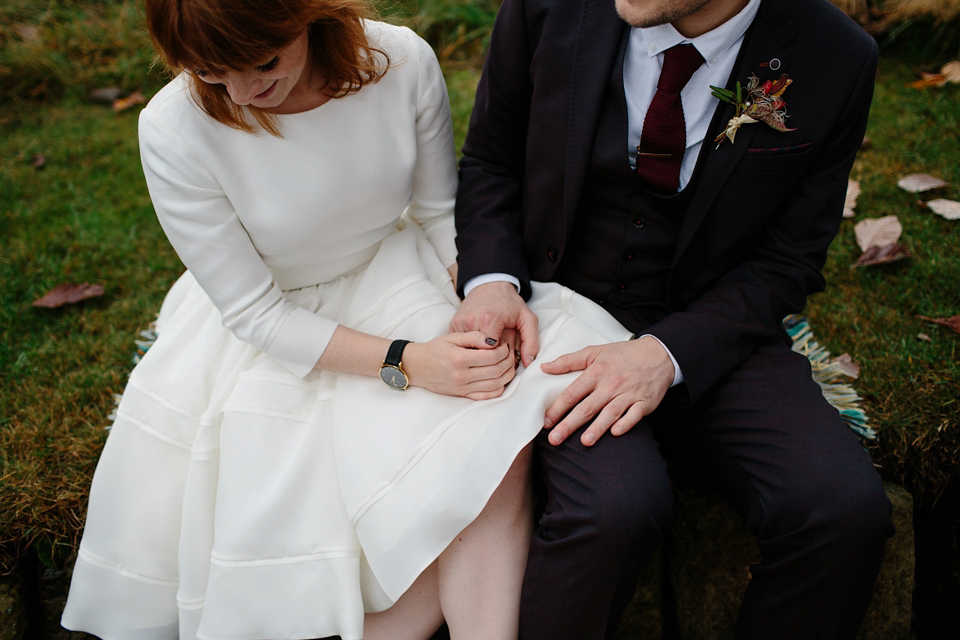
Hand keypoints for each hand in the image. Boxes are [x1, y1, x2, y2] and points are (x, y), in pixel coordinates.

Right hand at [403, 331, 516, 399]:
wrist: (417, 366)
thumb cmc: (435, 349)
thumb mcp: (452, 336)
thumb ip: (474, 337)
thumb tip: (494, 340)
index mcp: (459, 359)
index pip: (492, 356)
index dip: (504, 350)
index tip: (506, 344)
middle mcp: (462, 376)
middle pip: (496, 371)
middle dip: (509, 361)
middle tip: (511, 353)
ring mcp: (463, 388)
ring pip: (495, 384)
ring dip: (508, 374)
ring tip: (509, 364)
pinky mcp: (463, 395)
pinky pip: (487, 396)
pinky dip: (499, 388)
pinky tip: (501, 378)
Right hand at [450, 281, 538, 366]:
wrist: (490, 285)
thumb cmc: (509, 303)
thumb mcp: (527, 318)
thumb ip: (530, 341)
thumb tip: (527, 363)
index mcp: (489, 320)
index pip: (494, 353)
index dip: (502, 355)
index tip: (507, 347)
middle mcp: (470, 322)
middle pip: (481, 354)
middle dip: (491, 354)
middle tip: (500, 343)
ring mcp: (459, 324)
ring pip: (470, 351)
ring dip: (480, 350)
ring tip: (489, 340)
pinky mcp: (452, 325)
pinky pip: (462, 345)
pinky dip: (471, 345)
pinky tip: (478, 338)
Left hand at [541, 337, 673, 445]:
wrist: (658, 354)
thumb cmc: (623, 354)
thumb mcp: (594, 351)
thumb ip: (568, 361)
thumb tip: (544, 367)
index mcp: (596, 372)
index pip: (572, 393)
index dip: (558, 408)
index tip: (546, 421)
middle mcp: (611, 384)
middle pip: (587, 407)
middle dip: (569, 424)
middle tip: (555, 439)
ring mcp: (628, 394)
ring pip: (610, 413)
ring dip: (597, 428)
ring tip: (584, 442)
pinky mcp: (644, 402)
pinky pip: (634, 415)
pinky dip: (625, 423)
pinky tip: (615, 433)